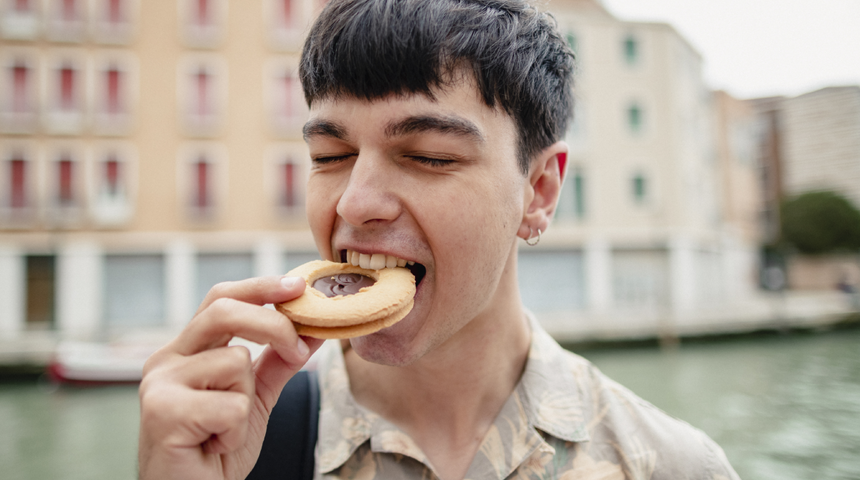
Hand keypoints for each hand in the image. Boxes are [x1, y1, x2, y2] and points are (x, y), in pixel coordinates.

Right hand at [138, 276, 324, 479]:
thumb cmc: (216, 450)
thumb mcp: (255, 399)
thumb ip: (279, 362)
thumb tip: (314, 328)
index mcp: (186, 350)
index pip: (221, 299)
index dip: (260, 287)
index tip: (298, 286)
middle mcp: (166, 359)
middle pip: (224, 311)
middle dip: (273, 325)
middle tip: (300, 352)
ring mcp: (159, 384)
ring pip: (235, 363)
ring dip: (247, 403)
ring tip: (225, 429)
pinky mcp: (161, 412)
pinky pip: (230, 405)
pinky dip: (235, 430)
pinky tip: (214, 444)